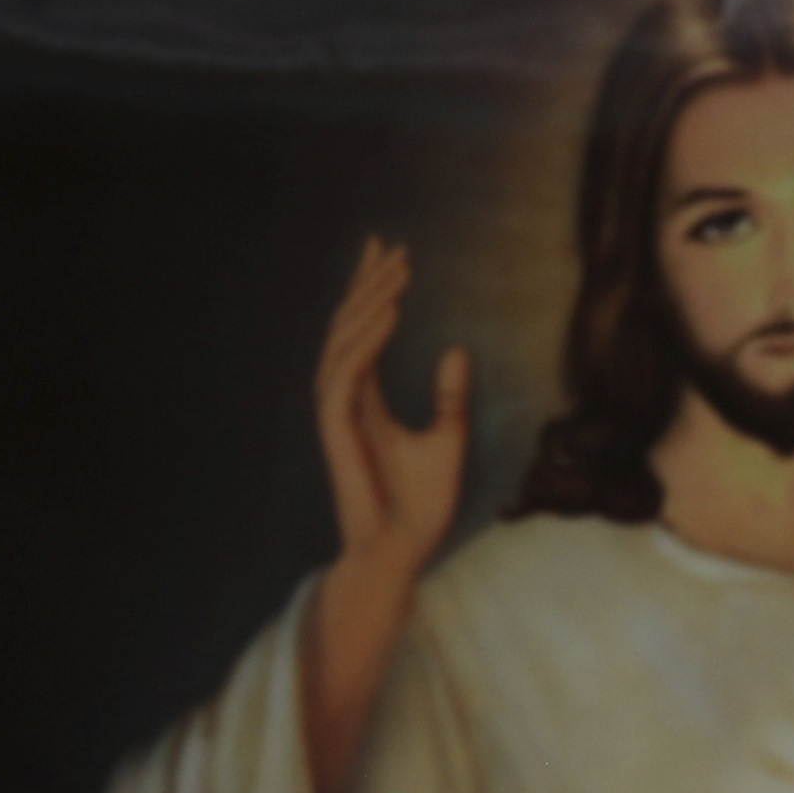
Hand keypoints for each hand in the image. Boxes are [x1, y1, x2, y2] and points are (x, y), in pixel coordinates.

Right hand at [301, 234, 469, 792]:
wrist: (401, 548)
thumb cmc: (420, 504)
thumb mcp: (448, 439)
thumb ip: (450, 395)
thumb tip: (457, 350)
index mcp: (365, 394)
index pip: (366, 328)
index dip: (375, 288)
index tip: (390, 250)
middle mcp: (344, 395)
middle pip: (351, 323)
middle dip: (369, 282)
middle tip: (391, 244)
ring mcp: (336, 409)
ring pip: (345, 340)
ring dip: (369, 302)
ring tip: (395, 270)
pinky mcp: (337, 426)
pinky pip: (347, 371)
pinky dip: (367, 340)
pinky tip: (388, 313)